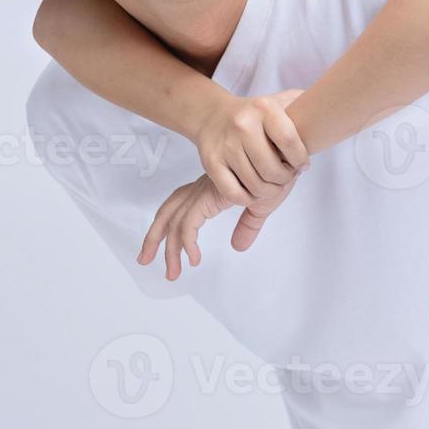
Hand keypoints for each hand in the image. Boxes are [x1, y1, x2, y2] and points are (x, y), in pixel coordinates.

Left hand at [137, 171, 298, 278]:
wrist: (284, 155)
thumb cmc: (277, 171)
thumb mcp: (260, 205)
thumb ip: (247, 226)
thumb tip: (238, 246)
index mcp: (210, 186)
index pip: (179, 206)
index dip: (166, 226)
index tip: (164, 248)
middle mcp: (202, 187)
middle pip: (168, 212)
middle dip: (154, 236)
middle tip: (144, 259)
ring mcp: (204, 191)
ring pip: (175, 222)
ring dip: (170, 249)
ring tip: (172, 273)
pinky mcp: (210, 196)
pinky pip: (190, 223)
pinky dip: (188, 242)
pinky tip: (194, 258)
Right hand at [193, 89, 308, 207]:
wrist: (213, 115)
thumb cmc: (256, 114)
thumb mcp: (280, 100)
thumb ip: (305, 101)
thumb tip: (328, 107)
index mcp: (264, 108)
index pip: (289, 141)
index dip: (300, 159)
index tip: (303, 165)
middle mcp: (243, 125)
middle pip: (272, 169)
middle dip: (285, 179)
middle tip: (287, 176)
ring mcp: (225, 144)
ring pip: (255, 184)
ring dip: (269, 191)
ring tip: (274, 184)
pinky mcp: (211, 162)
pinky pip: (234, 193)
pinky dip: (248, 199)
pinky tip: (254, 190)